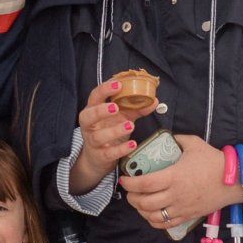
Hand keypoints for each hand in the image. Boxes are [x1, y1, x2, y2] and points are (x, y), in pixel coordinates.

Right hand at [68, 79, 138, 194]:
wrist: (98, 157)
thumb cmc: (109, 130)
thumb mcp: (122, 117)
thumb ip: (136, 108)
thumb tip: (154, 100)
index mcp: (93, 110)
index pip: (94, 96)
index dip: (104, 89)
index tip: (118, 84)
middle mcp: (89, 125)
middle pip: (88, 116)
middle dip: (101, 111)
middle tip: (115, 107)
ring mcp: (92, 141)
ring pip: (98, 136)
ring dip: (114, 130)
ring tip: (130, 126)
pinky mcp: (99, 156)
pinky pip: (108, 153)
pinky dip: (121, 149)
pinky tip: (132, 145)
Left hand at [118, 134, 237, 232]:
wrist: (235, 180)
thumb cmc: (214, 161)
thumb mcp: (194, 143)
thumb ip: (177, 139)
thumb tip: (166, 137)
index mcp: (174, 177)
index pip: (144, 184)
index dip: (130, 183)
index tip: (124, 179)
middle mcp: (175, 195)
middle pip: (145, 203)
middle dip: (132, 198)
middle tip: (130, 191)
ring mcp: (181, 208)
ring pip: (153, 216)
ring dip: (141, 211)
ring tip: (138, 202)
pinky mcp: (188, 216)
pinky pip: (166, 224)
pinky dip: (154, 221)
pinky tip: (151, 214)